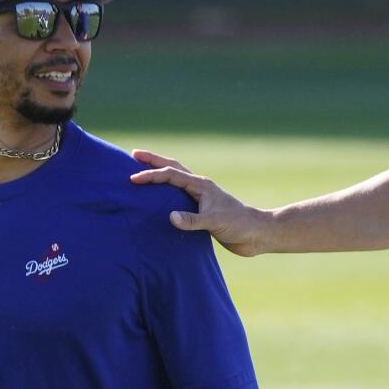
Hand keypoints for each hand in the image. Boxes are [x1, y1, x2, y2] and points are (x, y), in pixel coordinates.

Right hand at [129, 150, 271, 256]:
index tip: (133, 178)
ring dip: (159, 174)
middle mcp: (199, 188)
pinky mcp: (201, 211)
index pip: (171, 175)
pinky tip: (157, 200)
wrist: (256, 234)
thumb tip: (170, 217)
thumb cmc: (239, 225)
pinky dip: (165, 194)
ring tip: (142, 171)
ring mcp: (200, 198)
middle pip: (172, 168)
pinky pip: (178, 198)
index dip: (151, 175)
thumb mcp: (215, 222)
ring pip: (175, 181)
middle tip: (134, 155)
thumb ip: (193, 221)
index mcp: (201, 185)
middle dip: (153, 161)